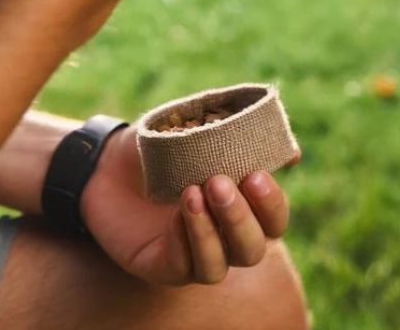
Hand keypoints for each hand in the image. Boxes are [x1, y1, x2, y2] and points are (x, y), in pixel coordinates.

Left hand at [79, 127, 290, 285]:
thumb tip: (293, 155)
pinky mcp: (161, 267)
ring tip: (192, 193)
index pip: (274, 220)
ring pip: (219, 267)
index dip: (271, 203)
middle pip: (254, 249)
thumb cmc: (160, 146)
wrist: (105, 161)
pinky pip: (182, 267)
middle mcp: (223, 239)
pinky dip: (185, 240)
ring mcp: (193, 256)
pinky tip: (177, 212)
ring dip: (212, 232)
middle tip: (220, 182)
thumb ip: (241, 139)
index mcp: (242, 208)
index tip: (256, 175)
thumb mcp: (198, 132)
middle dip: (241, 218)